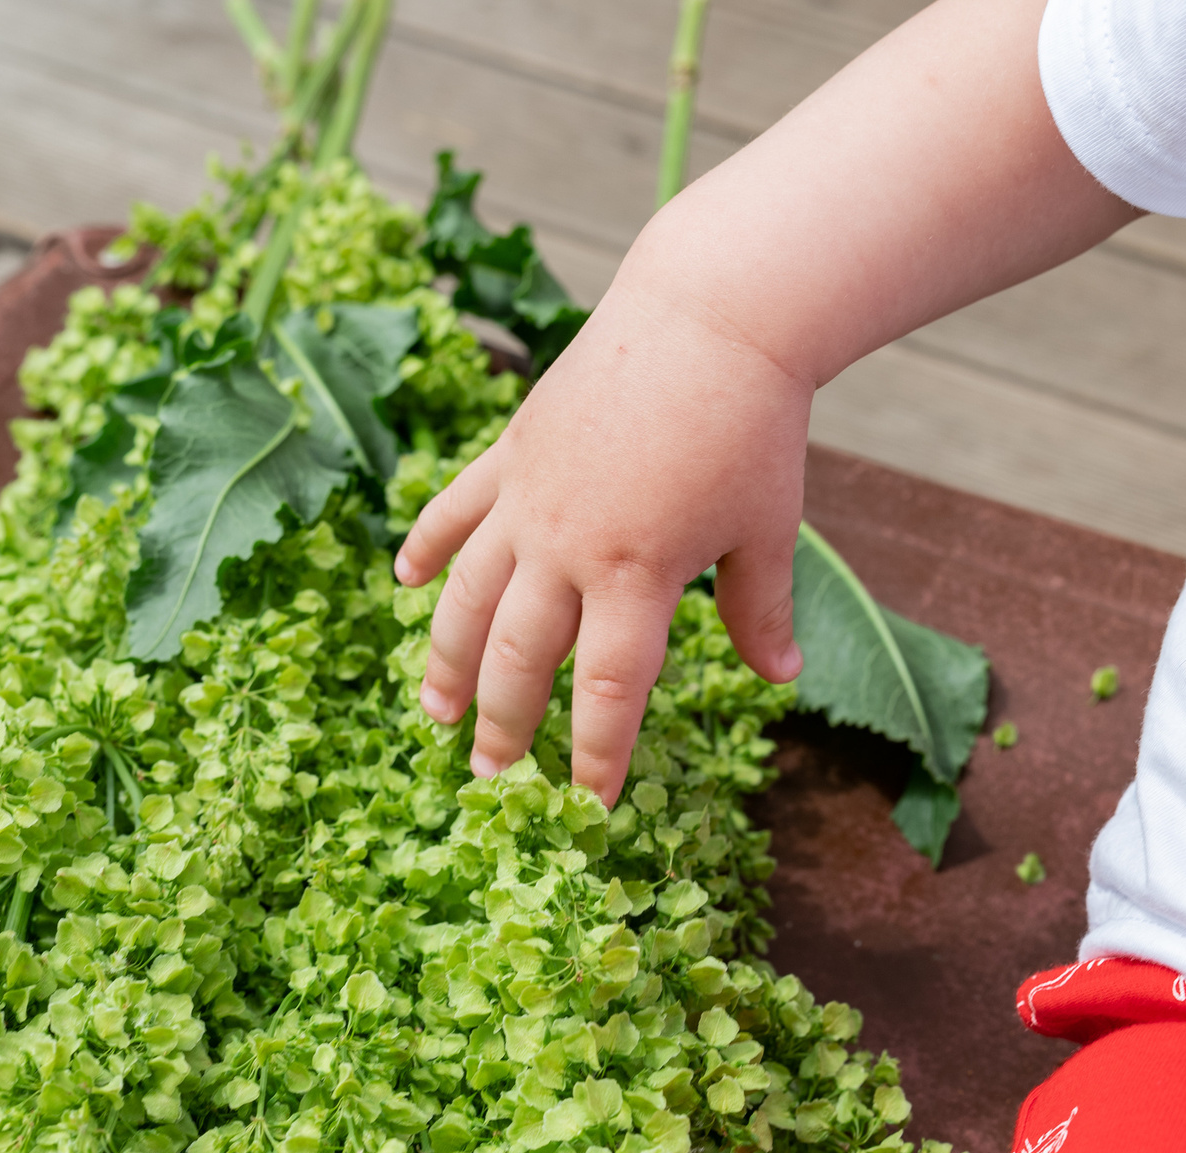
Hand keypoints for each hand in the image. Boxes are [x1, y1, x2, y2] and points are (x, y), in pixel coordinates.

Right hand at [394, 275, 810, 805]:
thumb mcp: (767, 530)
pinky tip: (405, 583)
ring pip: (470, 595)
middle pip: (523, 656)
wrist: (711, 314)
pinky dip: (428, 546)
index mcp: (637, 573)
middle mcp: (568, 544)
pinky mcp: (512, 451)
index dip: (596, 754)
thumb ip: (761, 612)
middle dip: (506, 724)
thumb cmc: (752, 428)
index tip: (587, 805)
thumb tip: (780, 679)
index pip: (609, 690)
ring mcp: (529, 496)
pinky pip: (455, 510)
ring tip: (433, 710)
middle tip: (491, 776)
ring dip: (447, 658)